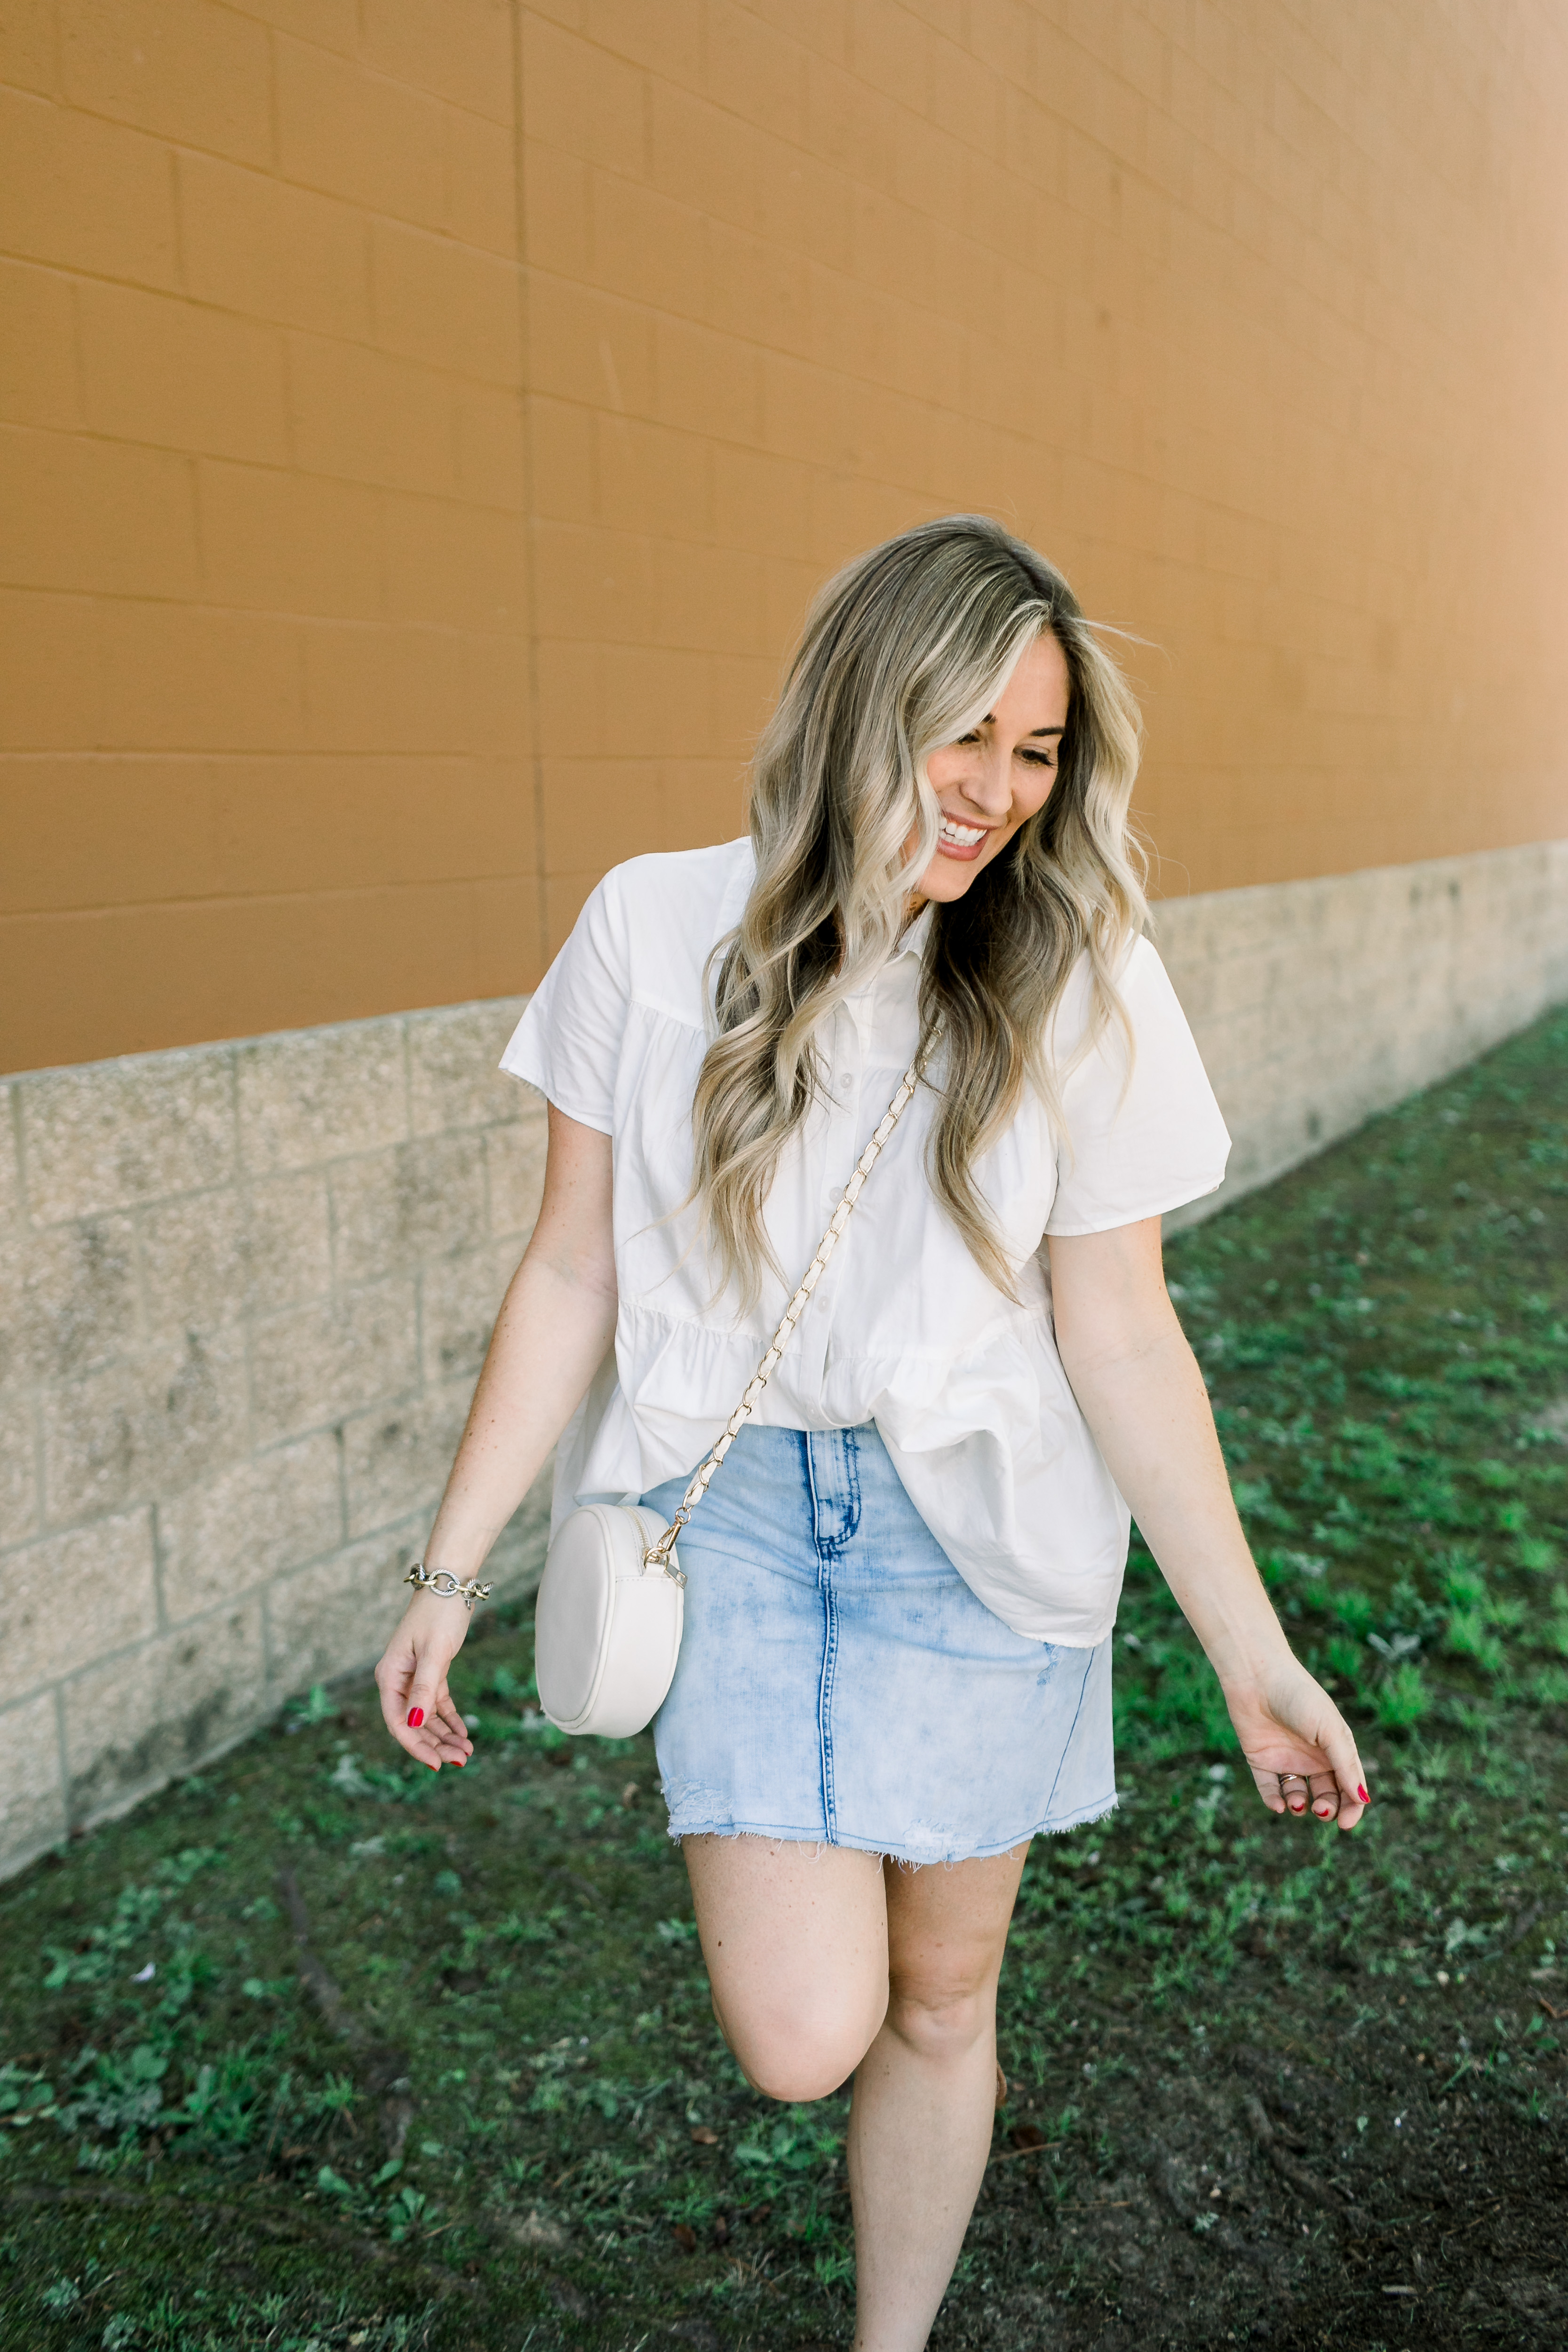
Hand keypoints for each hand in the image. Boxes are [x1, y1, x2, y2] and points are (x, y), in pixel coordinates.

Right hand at [374, 1593, 476, 1771]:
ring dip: (444, 1735)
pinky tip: (463, 1733)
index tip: (437, 1764)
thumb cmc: (439, 1614)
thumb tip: (416, 1723)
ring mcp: (413, 1677)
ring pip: (426, 1716)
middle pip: (413, 1723)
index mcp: (390, 1675)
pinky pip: (437, 1703)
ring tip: (466, 1751)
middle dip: (435, 1744)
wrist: (449, 1584)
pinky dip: (449, 1718)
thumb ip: (425, 1688)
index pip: (398, 1721)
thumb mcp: (434, 1652)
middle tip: (461, 1760)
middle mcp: (398, 1679)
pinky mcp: (430, 1672)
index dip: (416, 1745)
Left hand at [1223, 1654, 1368, 1829]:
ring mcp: (1286, 1759)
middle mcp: (1312, 1756)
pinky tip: (1278, 1805)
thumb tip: (1363, 1800)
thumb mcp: (1330, 1731)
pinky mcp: (1261, 1759)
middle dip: (1327, 1809)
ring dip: (1301, 1806)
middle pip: (1327, 1795)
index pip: (1350, 1786)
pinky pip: (1270, 1788)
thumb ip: (1346, 1766)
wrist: (1256, 1676)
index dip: (1352, 1808)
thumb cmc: (1300, 1698)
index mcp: (1336, 1748)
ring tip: (1298, 1803)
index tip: (1345, 1824)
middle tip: (1321, 1811)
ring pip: (1298, 1795)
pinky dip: (1274, 1801)